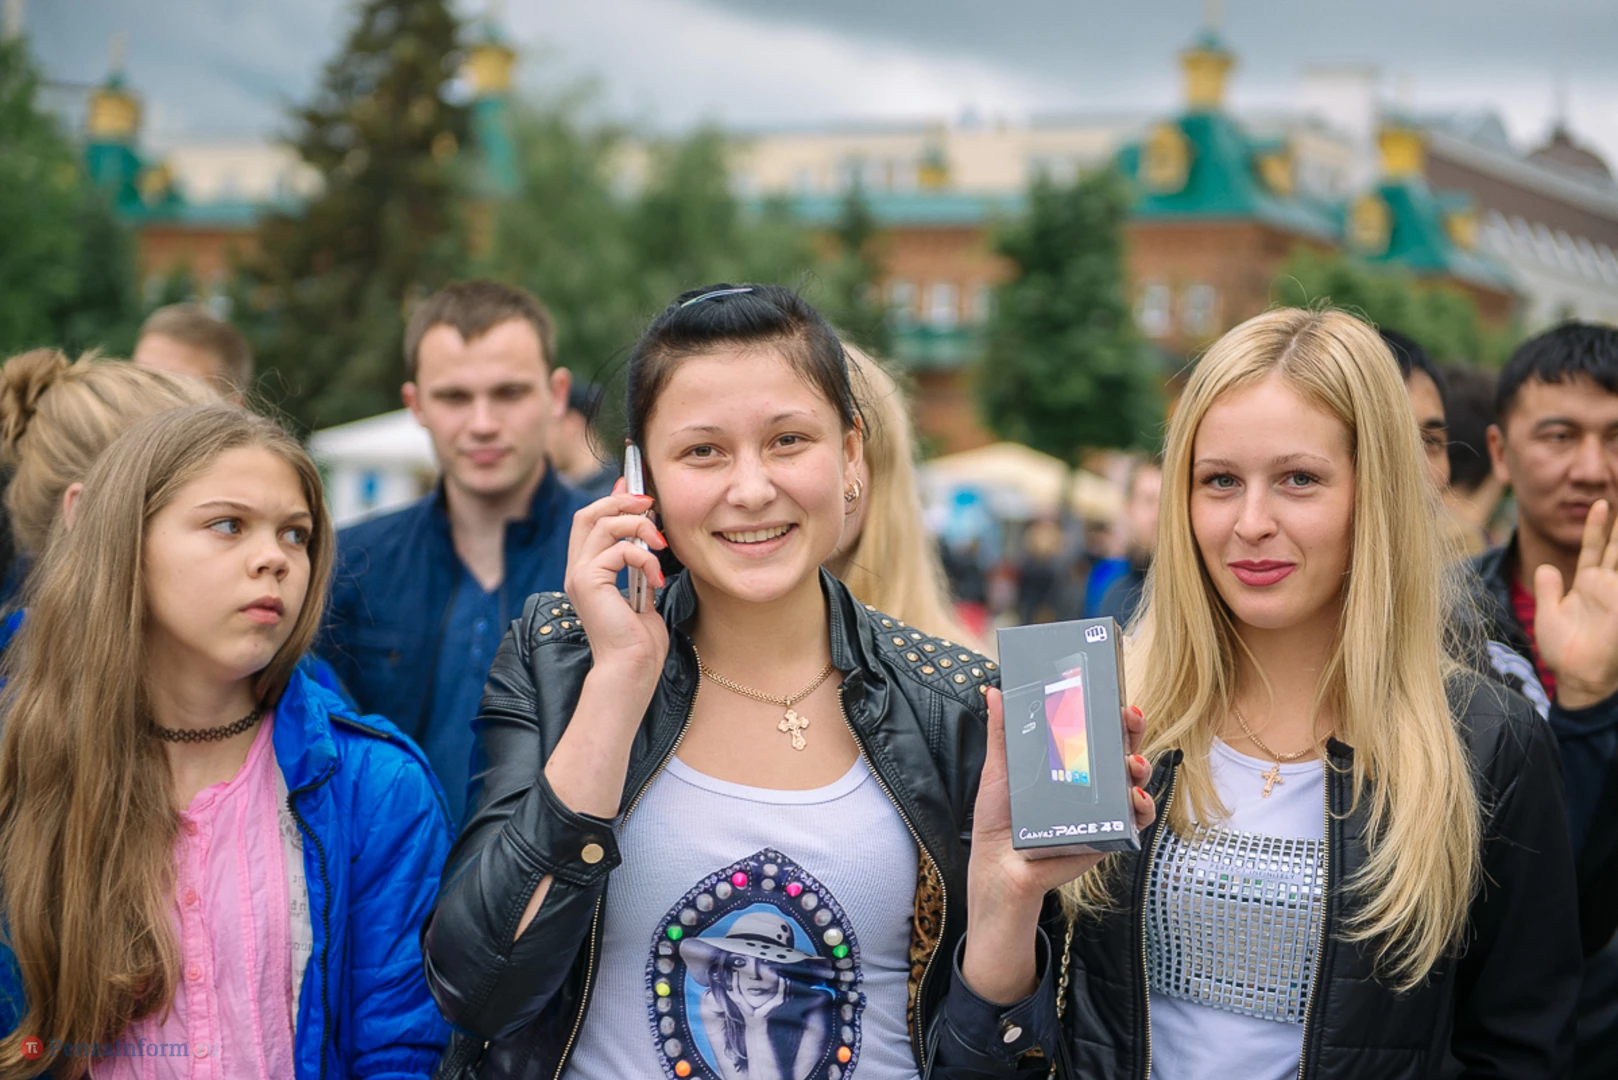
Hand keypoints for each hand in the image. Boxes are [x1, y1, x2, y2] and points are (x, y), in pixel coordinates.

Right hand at [564, 479, 670, 685]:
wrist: (631, 670)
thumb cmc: (639, 642)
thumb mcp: (644, 593)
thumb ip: (640, 566)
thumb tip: (649, 540)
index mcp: (588, 572)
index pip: (590, 521)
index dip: (612, 498)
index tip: (636, 486)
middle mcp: (577, 570)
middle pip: (588, 513)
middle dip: (621, 500)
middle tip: (650, 504)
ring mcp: (579, 575)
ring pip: (602, 522)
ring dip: (638, 525)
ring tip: (660, 545)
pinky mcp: (588, 582)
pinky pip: (618, 548)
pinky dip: (643, 557)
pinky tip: (656, 579)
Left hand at [959, 689, 1152, 1003]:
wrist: (999, 868)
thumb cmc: (1000, 820)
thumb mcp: (1000, 770)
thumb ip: (1002, 732)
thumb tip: (995, 692)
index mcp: (1068, 763)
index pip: (1096, 732)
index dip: (1110, 715)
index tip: (1115, 700)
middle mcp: (1090, 783)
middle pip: (1121, 750)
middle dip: (1132, 732)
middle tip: (1130, 719)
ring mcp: (1102, 809)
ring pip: (1134, 781)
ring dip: (1141, 767)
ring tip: (1132, 764)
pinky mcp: (1108, 834)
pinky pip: (1136, 820)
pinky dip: (1142, 807)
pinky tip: (1134, 799)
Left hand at [1534, 499, 1617, 708]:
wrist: (1577, 677)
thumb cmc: (1563, 651)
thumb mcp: (1548, 614)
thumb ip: (1547, 589)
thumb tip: (1545, 566)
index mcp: (1588, 584)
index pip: (1594, 548)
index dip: (1598, 527)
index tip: (1601, 504)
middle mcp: (1607, 586)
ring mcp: (1617, 595)